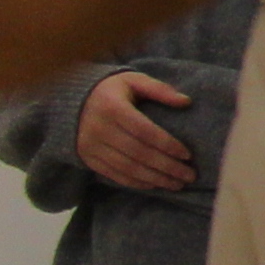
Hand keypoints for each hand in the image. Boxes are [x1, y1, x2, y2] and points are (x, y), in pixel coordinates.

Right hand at [75, 72, 198, 196]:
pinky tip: (154, 184)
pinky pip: (113, 174)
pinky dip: (135, 182)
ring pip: (127, 168)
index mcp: (112, 108)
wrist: (74, 100)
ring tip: (177, 184)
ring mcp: (90, 146)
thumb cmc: (112, 89)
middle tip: (189, 176)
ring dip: (154, 179)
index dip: (167, 144)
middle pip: (138, 153)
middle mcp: (99, 129)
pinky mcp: (87, 158)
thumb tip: (187, 101)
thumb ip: (160, 90)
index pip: (145, 131)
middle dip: (166, 167)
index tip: (188, 155)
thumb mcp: (134, 80)